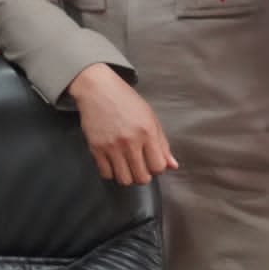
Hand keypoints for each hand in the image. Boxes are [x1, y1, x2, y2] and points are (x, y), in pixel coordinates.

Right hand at [68, 63, 177, 184]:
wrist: (97, 89)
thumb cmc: (125, 100)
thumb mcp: (150, 117)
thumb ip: (162, 143)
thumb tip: (172, 165)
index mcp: (147, 132)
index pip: (158, 167)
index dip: (157, 168)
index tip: (152, 162)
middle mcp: (130, 141)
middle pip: (142, 178)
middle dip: (143, 176)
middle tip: (139, 166)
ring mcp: (112, 146)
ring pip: (124, 180)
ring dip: (127, 176)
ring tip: (126, 166)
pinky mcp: (96, 148)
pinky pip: (106, 174)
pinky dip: (111, 172)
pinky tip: (113, 162)